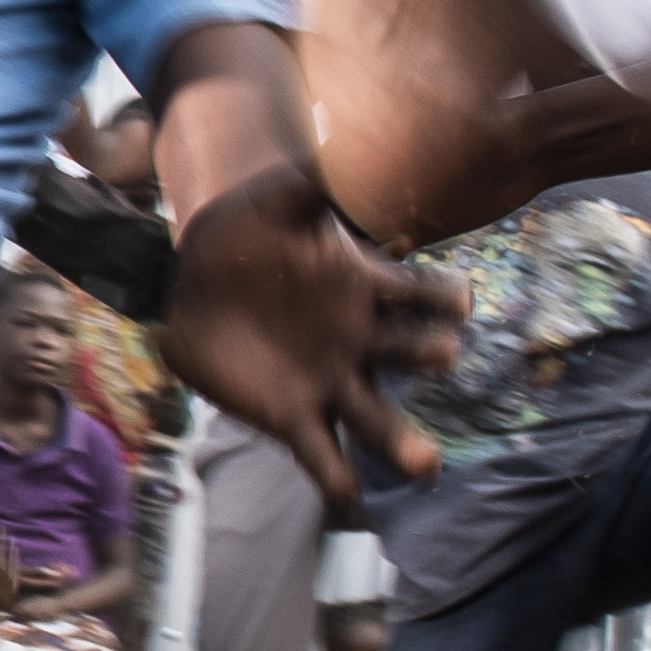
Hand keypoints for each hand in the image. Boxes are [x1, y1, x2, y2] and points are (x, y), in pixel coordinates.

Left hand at [152, 166, 457, 514]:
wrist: (193, 281)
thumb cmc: (245, 233)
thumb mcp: (278, 200)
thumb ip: (314, 178)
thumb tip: (344, 144)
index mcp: (362, 289)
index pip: (415, 294)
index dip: (437, 297)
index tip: (458, 301)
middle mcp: (357, 342)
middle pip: (405, 354)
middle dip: (426, 355)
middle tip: (446, 354)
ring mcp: (328, 382)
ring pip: (375, 418)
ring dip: (402, 442)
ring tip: (426, 465)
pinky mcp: (293, 416)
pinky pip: (323, 455)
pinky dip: (339, 482)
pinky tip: (352, 507)